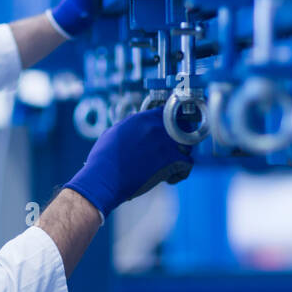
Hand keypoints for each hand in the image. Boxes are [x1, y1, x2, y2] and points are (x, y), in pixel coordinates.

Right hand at [64, 107, 192, 221]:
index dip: (170, 123)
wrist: (103, 178)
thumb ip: (130, 127)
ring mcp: (166, 143)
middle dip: (179, 139)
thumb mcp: (114, 133)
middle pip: (182, 128)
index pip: (166, 112)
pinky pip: (188, 164)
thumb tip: (136, 126)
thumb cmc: (103, 159)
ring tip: (168, 166)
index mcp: (142, 118)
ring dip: (180, 156)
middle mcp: (156, 127)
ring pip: (187, 146)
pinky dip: (180, 174)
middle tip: (172, 151)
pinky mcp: (172, 160)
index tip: (169, 133)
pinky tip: (168, 179)